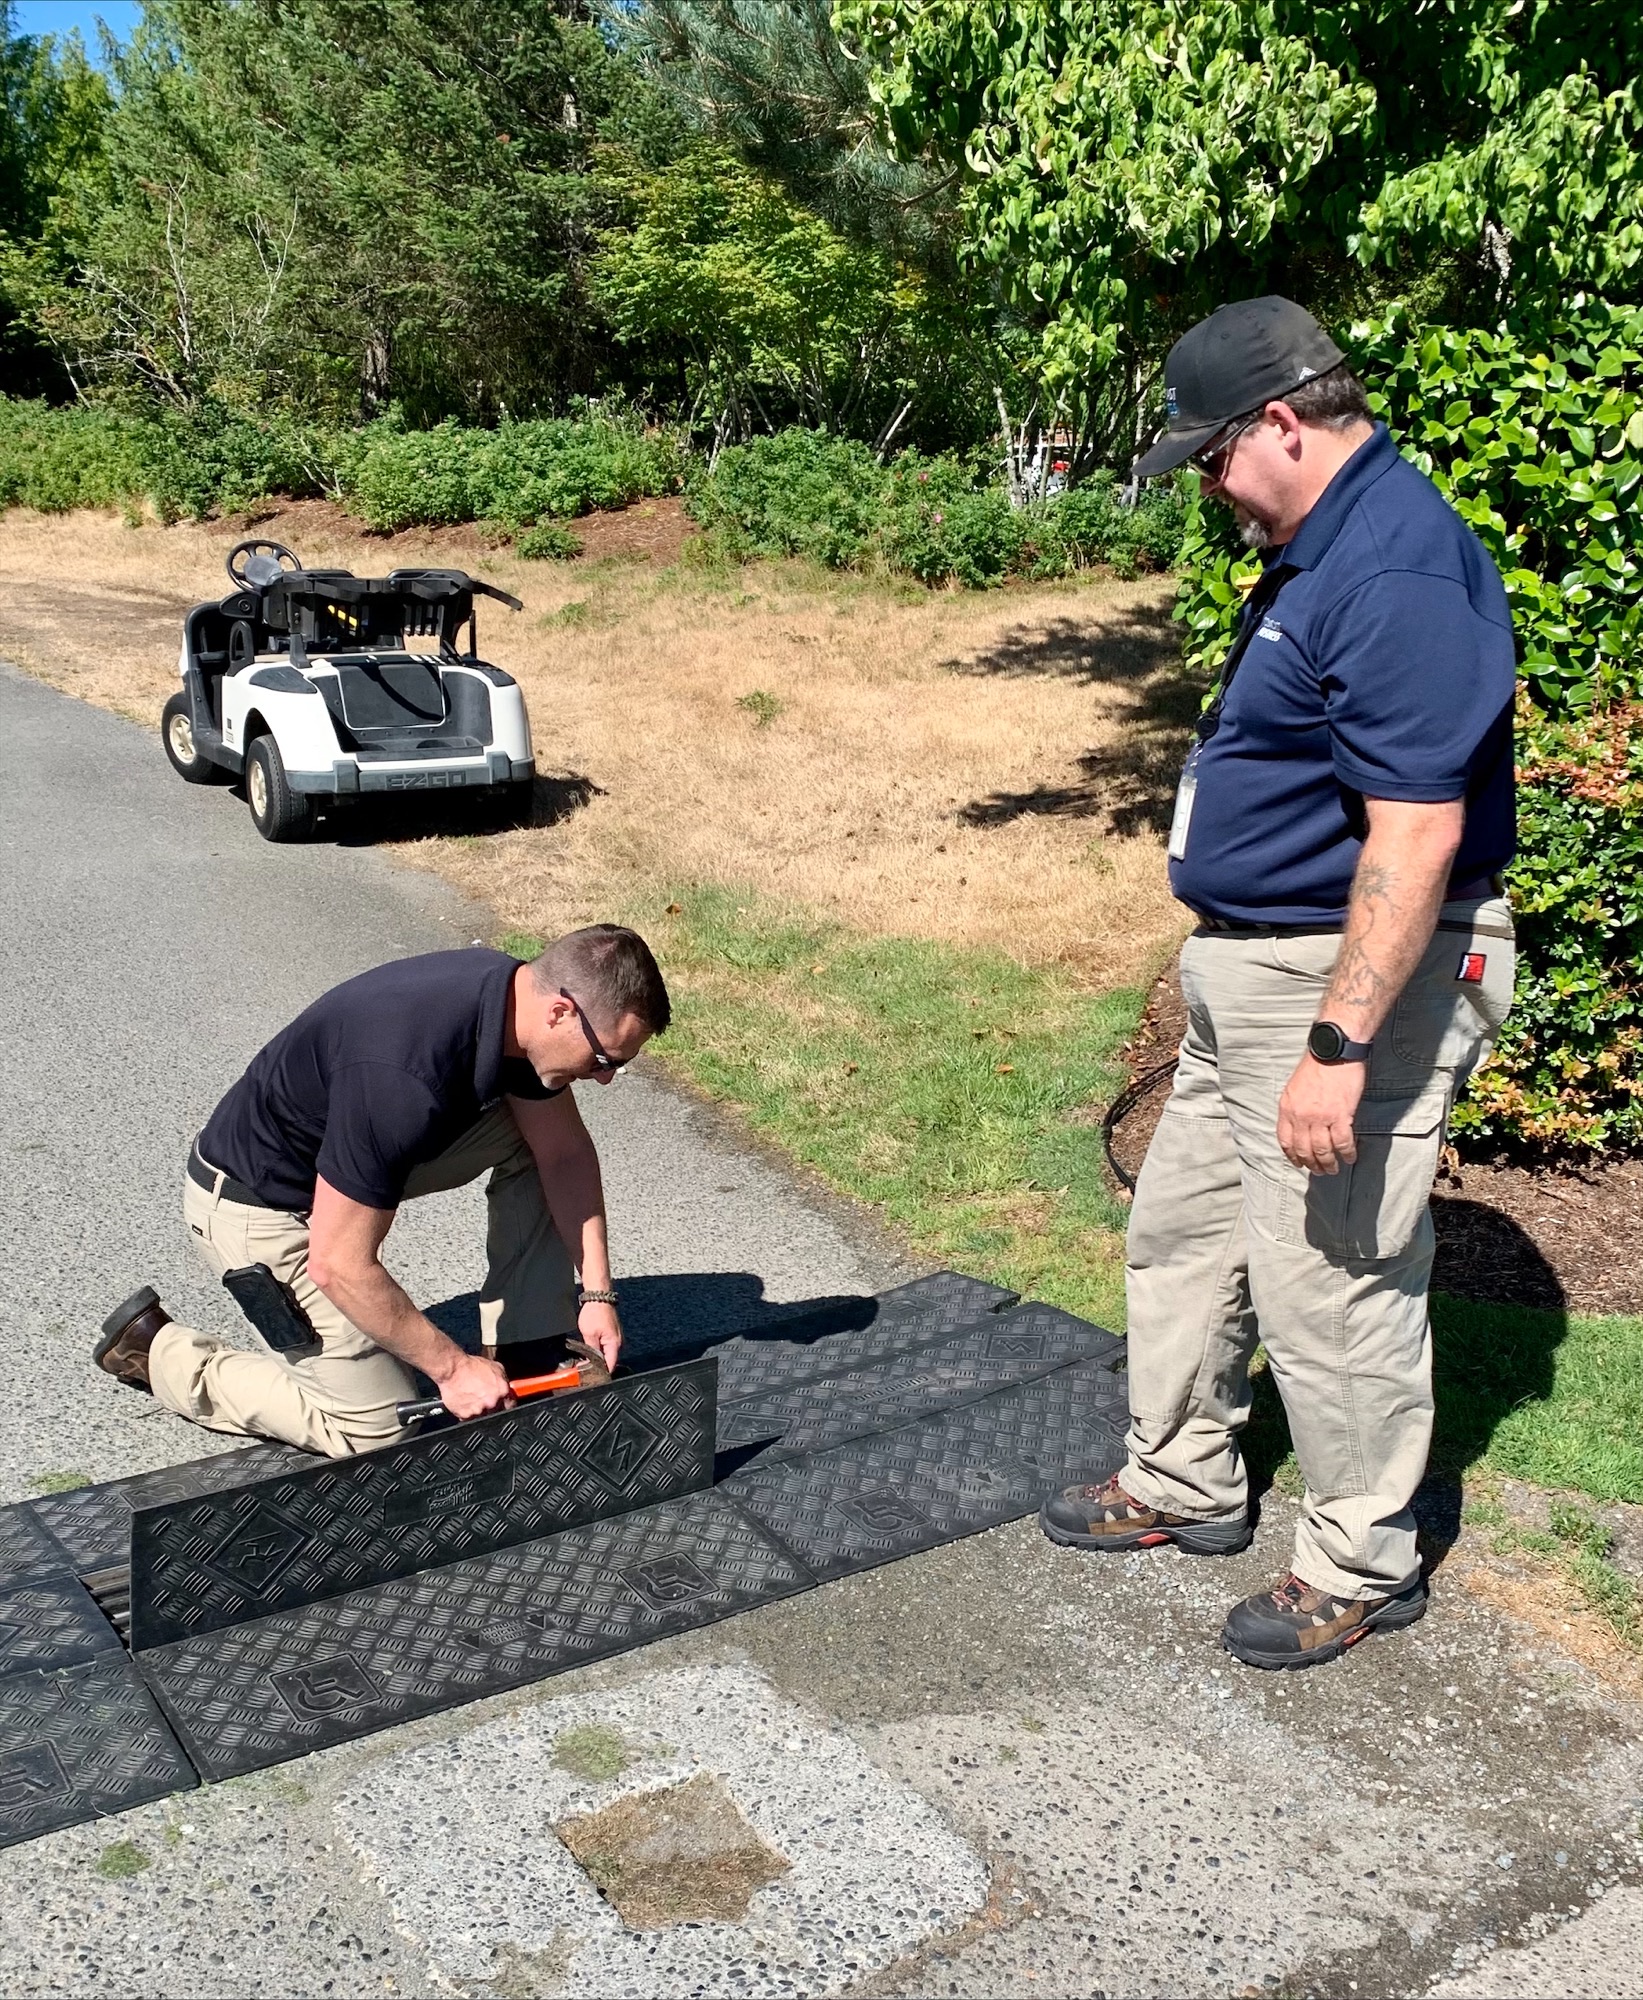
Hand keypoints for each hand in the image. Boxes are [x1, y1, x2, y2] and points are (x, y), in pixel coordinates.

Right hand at [436, 1350, 514, 1420]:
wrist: (452, 1369)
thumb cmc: (471, 1366)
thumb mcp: (496, 1367)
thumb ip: (504, 1381)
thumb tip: (508, 1388)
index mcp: (502, 1390)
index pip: (511, 1405)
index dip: (506, 1404)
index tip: (503, 1405)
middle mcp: (492, 1402)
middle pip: (497, 1412)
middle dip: (491, 1407)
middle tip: (483, 1398)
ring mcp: (479, 1410)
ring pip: (483, 1417)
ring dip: (479, 1410)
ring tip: (472, 1398)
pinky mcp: (466, 1416)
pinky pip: (469, 1419)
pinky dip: (467, 1413)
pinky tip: (464, 1402)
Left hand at [577, 1298, 622, 1370]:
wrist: (599, 1296)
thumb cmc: (595, 1311)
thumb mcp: (589, 1334)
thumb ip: (591, 1351)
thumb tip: (591, 1364)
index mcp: (614, 1345)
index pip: (610, 1367)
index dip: (599, 1373)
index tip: (588, 1376)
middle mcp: (618, 1343)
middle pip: (608, 1362)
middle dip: (596, 1366)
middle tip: (583, 1368)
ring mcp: (616, 1338)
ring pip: (606, 1354)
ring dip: (597, 1357)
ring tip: (584, 1359)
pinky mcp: (612, 1334)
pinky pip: (606, 1347)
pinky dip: (598, 1349)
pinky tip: (589, 1349)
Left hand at [1277, 1054, 1365, 1175]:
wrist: (1335, 1050)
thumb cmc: (1318, 1065)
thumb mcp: (1295, 1087)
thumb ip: (1295, 1108)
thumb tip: (1300, 1126)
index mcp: (1287, 1108)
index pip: (1285, 1141)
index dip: (1292, 1156)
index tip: (1300, 1163)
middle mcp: (1301, 1116)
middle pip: (1304, 1150)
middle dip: (1312, 1164)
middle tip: (1320, 1171)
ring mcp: (1320, 1117)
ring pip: (1323, 1151)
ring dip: (1329, 1164)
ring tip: (1334, 1168)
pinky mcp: (1341, 1116)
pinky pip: (1343, 1143)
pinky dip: (1347, 1153)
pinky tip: (1350, 1157)